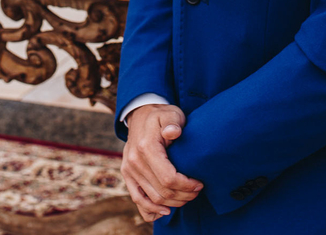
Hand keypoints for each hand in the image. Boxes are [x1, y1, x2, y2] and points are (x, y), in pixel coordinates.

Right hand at [121, 104, 201, 220]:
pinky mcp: (127, 175)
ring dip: (173, 203)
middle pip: (162, 192)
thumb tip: (173, 132)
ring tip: (187, 197)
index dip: (186, 185)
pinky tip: (165, 211)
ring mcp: (129, 170)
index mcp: (146, 147)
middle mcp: (134, 161)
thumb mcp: (170, 114)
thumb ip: (173, 122)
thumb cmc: (161, 116)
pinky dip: (151, 209)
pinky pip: (137, 199)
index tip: (199, 183)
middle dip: (184, 195)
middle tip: (197, 191)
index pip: (168, 178)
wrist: (140, 115)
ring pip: (153, 199)